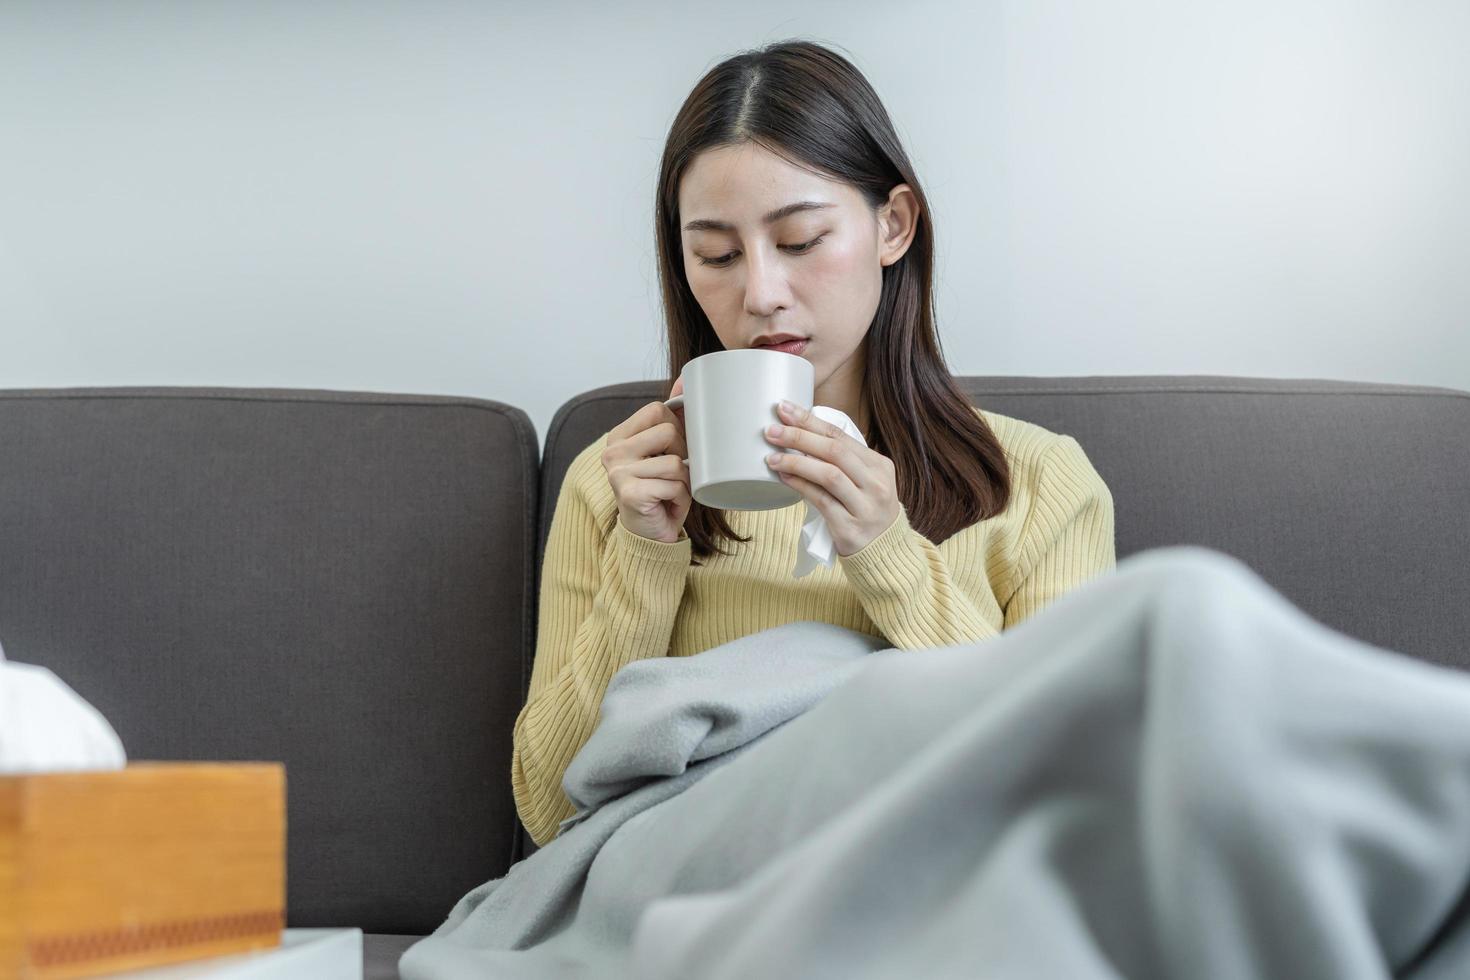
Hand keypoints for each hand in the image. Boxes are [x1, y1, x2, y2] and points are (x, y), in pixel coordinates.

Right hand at [602, 376, 689, 543]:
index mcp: (619, 436)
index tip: (673, 450)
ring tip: (670, 493)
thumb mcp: (665, 453)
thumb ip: (670, 422)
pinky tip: (667, 505)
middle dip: (683, 455)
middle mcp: (612, 452)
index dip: (676, 427)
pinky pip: (675, 484)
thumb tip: (684, 385)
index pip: (657, 410)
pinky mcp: (630, 493)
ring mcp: (618, 472)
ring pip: (676, 461)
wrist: (650, 535)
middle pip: (669, 431)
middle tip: (673, 476)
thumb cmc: (661, 492)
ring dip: (684, 481)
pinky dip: (681, 498)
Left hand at [763, 400, 901, 556]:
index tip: (784, 408)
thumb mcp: (866, 481)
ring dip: (796, 462)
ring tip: (772, 456)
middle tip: (772, 430)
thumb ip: (843, 461)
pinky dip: (800, 485)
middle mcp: (876, 483)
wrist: (884, 551)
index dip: (810, 420)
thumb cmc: (865, 509)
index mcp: (880, 465)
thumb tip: (799, 433)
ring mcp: (865, 506)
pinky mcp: (849, 526)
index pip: (841, 435)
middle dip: (800, 436)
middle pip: (834, 451)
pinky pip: (820, 500)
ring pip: (828, 475)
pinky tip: (783, 477)